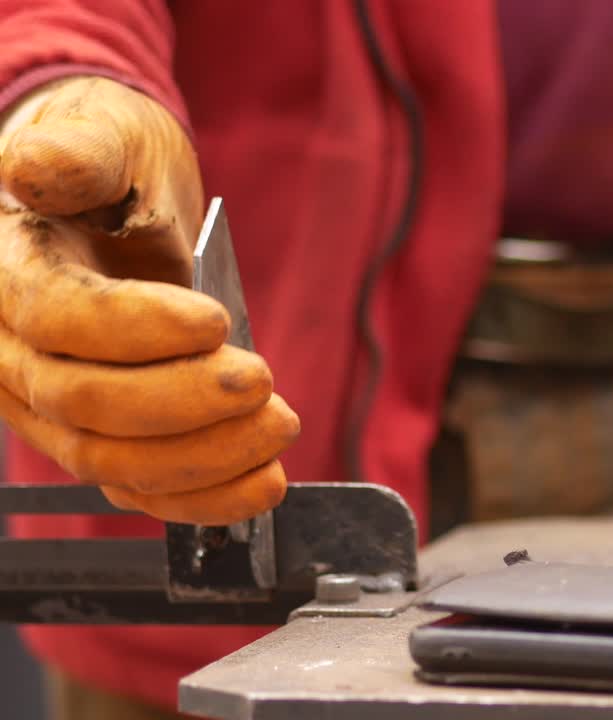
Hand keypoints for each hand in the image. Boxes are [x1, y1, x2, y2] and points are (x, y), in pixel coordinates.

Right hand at [0, 77, 298, 523]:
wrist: (114, 200)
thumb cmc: (109, 166)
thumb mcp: (100, 134)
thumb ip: (76, 152)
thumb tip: (35, 165)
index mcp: (2, 274)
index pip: (55, 316)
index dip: (136, 329)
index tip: (217, 320)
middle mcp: (9, 351)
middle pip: (81, 402)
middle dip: (182, 403)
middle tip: (261, 382)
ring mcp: (47, 405)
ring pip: (110, 459)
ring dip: (203, 458)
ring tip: (277, 428)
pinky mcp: (95, 436)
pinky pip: (136, 487)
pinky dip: (202, 499)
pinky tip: (262, 486)